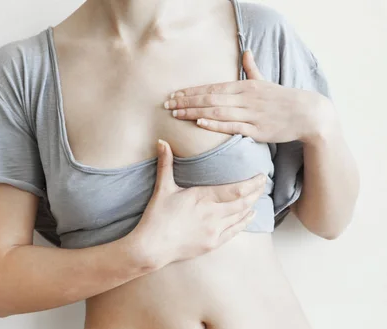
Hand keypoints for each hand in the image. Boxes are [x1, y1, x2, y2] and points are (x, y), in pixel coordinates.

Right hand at [129, 139, 265, 269]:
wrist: (151, 247)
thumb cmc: (156, 217)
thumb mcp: (162, 189)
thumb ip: (165, 164)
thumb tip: (161, 141)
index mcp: (202, 197)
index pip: (235, 189)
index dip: (252, 183)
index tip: (261, 176)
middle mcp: (212, 214)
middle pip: (243, 202)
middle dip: (256, 192)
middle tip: (264, 184)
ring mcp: (214, 230)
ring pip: (241, 216)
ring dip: (251, 205)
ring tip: (258, 196)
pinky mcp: (212, 243)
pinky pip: (234, 231)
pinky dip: (245, 222)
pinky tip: (250, 216)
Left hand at [162, 50, 333, 143]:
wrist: (308, 114)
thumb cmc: (283, 98)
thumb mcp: (266, 80)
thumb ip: (251, 68)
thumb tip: (246, 51)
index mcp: (245, 86)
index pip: (212, 87)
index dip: (191, 91)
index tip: (174, 94)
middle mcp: (245, 99)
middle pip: (210, 98)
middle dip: (186, 101)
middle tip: (167, 104)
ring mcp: (250, 114)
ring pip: (217, 111)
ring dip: (194, 113)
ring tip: (176, 114)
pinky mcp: (256, 130)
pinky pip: (232, 127)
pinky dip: (215, 124)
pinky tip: (200, 123)